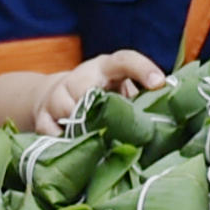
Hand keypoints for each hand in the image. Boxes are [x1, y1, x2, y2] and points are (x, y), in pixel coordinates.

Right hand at [32, 51, 169, 133]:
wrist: (55, 99)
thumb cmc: (98, 98)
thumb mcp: (119, 93)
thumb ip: (137, 101)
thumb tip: (166, 121)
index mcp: (105, 68)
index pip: (124, 60)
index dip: (142, 68)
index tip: (159, 83)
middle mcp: (80, 77)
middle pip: (86, 86)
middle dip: (98, 106)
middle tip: (114, 126)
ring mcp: (57, 95)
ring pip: (67, 108)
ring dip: (82, 127)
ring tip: (97, 141)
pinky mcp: (42, 116)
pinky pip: (50, 131)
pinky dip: (62, 142)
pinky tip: (73, 150)